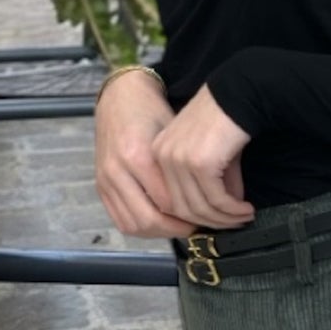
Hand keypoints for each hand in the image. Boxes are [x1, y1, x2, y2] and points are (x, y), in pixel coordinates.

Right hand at [93, 70, 241, 240]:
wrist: (119, 97)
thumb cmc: (151, 110)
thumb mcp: (177, 132)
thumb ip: (196, 164)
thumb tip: (230, 195)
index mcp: (138, 156)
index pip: (169, 201)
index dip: (192, 213)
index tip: (212, 215)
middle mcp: (118, 171)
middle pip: (151, 218)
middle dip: (179, 228)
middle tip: (200, 227)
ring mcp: (105, 181)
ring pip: (135, 224)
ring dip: (161, 232)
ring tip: (183, 227)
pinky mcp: (100, 186)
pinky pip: (121, 219)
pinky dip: (142, 228)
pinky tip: (161, 223)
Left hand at [149, 83, 255, 232]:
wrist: (240, 93)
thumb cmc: (227, 118)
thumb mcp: (208, 151)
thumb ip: (208, 181)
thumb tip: (222, 211)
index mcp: (158, 153)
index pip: (169, 199)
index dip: (194, 216)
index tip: (217, 220)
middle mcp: (162, 157)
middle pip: (182, 208)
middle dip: (212, 221)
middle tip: (236, 223)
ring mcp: (179, 160)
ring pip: (199, 207)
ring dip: (225, 218)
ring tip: (245, 217)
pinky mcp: (199, 163)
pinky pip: (216, 198)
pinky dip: (232, 209)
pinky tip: (246, 208)